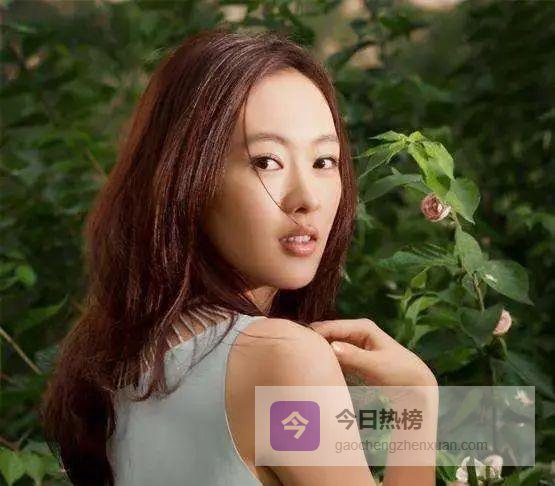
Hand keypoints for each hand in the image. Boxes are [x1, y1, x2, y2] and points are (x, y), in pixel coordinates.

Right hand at [308, 318, 437, 387]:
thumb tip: (331, 347)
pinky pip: (331, 358)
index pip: (329, 327)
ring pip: (326, 347)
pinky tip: (313, 371)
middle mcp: (354, 332)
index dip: (312, 335)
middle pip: (325, 335)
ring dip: (316, 355)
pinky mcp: (350, 358)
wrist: (416, 386)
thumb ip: (354, 356)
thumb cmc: (400, 373)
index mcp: (361, 327)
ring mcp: (351, 345)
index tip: (295, 344)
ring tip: (298, 363)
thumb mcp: (377, 365)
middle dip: (311, 344)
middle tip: (293, 356)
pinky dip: (323, 363)